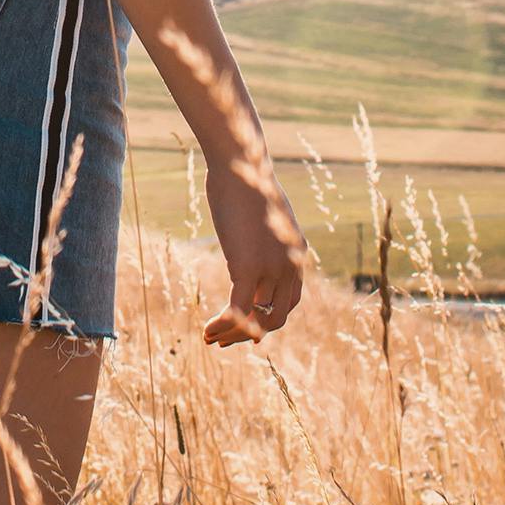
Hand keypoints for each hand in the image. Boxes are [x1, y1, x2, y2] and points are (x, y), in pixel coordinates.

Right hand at [201, 149, 306, 345]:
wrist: (239, 164)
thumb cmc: (243, 180)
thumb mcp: (260, 213)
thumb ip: (261, 236)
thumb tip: (248, 243)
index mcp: (297, 253)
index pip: (288, 300)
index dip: (268, 319)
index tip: (248, 330)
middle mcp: (291, 265)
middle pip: (277, 316)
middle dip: (251, 333)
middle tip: (226, 339)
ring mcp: (272, 268)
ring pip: (258, 321)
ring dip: (234, 335)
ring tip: (212, 338)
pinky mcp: (249, 268)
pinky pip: (239, 312)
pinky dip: (223, 326)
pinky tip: (207, 330)